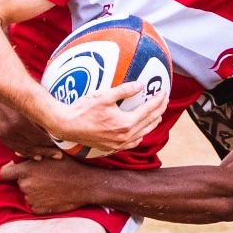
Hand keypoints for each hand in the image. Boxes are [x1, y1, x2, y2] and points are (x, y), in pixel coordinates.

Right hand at [0, 93, 60, 159]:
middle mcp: (10, 130)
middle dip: (47, 151)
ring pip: (23, 149)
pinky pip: (12, 146)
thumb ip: (43, 111)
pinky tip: (33, 154)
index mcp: (21, 122)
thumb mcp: (31, 97)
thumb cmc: (15, 86)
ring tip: (48, 155)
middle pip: (33, 147)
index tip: (61, 144)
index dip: (52, 143)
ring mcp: (1, 133)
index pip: (41, 139)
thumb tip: (58, 122)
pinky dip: (24, 151)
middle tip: (58, 155)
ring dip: (36, 153)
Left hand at [0, 158, 96, 213]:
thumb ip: (32, 153)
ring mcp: (31, 199)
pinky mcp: (38, 209)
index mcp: (25, 170)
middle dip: (27, 180)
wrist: (85, 185)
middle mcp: (25, 185)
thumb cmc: (69, 166)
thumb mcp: (52, 153)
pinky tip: (53, 195)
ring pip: (27, 194)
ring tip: (52, 186)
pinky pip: (34, 205)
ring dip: (35, 191)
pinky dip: (41, 201)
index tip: (17, 171)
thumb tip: (16, 153)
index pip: (4, 173)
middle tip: (44, 177)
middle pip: (19, 183)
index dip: (9, 172)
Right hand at [42, 82, 166, 154]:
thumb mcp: (104, 96)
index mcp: (125, 124)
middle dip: (159, 110)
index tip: (164, 92)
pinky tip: (141, 131)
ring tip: (158, 114)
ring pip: (143, 134)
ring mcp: (119, 144)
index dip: (158, 100)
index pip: (148, 110)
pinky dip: (140, 135)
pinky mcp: (112, 147)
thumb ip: (124, 90)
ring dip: (152, 123)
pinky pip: (133, 143)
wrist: (67, 125)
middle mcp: (125, 136)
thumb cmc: (84, 110)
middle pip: (149, 122)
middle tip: (164, 100)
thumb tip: (141, 85)